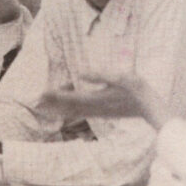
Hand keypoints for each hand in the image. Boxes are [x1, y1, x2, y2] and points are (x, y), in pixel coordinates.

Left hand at [40, 73, 170, 129]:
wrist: (150, 107)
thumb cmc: (136, 89)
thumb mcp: (119, 76)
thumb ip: (99, 75)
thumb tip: (80, 73)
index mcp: (97, 97)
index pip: (70, 97)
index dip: (55, 95)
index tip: (41, 93)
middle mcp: (95, 107)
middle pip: (68, 106)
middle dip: (52, 103)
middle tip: (35, 101)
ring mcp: (99, 111)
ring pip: (73, 110)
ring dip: (59, 107)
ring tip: (46, 104)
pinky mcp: (103, 112)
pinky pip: (82, 111)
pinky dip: (70, 109)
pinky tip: (66, 108)